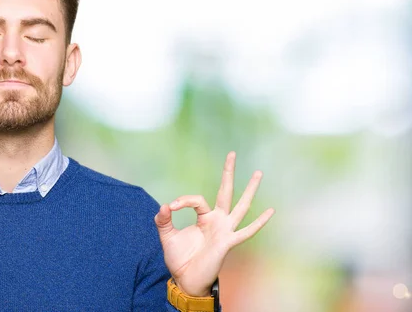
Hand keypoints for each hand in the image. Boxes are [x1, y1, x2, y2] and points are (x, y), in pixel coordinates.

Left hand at [154, 151, 273, 296]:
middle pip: (225, 191)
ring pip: (240, 206)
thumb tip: (163, 206)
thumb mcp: (167, 236)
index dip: (183, 200)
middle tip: (232, 153)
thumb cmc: (179, 259)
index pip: (197, 199)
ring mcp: (225, 230)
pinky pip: (246, 232)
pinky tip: (270, 211)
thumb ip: (163, 221)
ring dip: (249, 190)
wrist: (186, 280)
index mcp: (204, 217)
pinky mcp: (228, 242)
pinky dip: (258, 223)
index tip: (170, 208)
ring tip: (258, 173)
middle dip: (228, 173)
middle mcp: (217, 221)